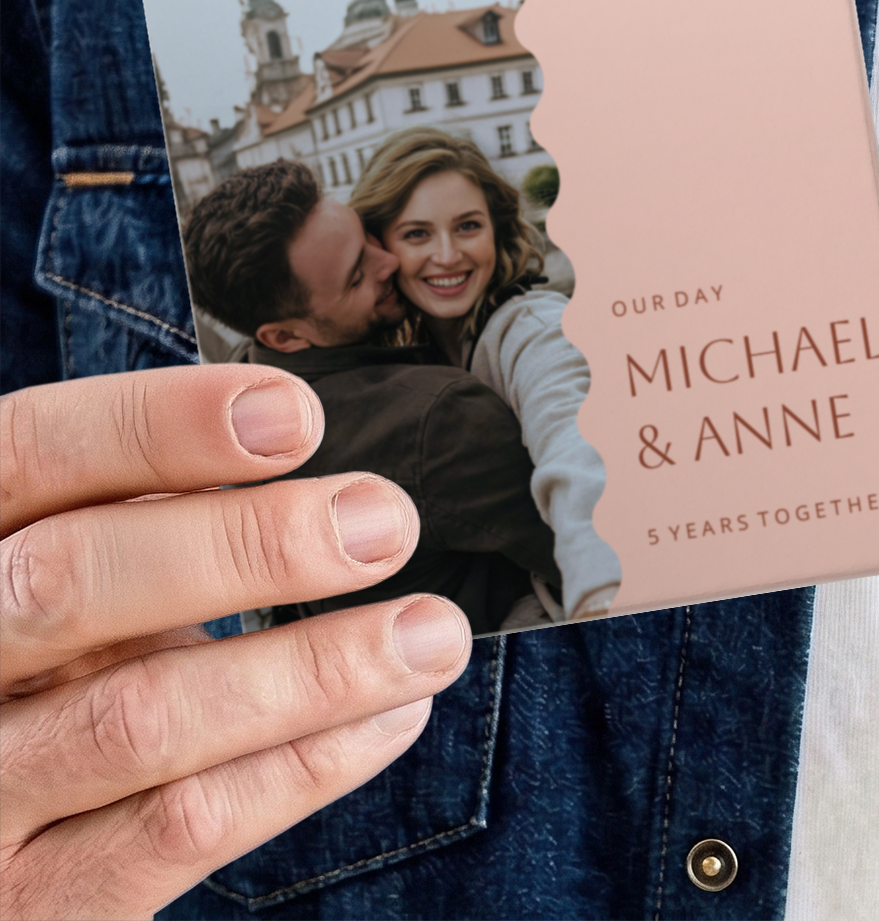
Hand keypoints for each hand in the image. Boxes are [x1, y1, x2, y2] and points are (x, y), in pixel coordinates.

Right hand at [0, 365, 471, 918]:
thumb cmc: (39, 674)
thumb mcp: (53, 574)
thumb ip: (128, 513)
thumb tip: (277, 435)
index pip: (27, 453)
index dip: (156, 424)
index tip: (295, 416)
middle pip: (68, 583)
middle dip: (247, 544)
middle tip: (386, 521)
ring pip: (139, 719)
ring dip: (315, 669)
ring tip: (431, 634)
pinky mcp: (28, 911)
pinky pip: (174, 830)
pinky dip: (304, 766)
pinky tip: (392, 717)